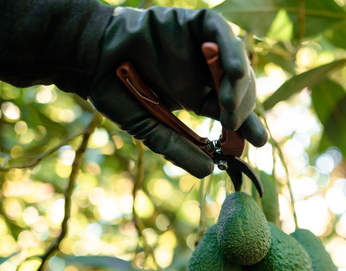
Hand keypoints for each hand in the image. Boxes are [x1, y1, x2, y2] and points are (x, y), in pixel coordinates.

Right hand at [88, 6, 267, 177]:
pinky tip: (232, 72)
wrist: (88, 57)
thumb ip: (177, 146)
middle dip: (243, 107)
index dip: (247, 125)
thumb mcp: (150, 127)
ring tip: (230, 105)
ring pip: (235, 60)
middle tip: (234, 124)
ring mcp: (201, 45)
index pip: (231, 110)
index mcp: (200, 95)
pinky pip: (220, 31)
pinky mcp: (193, 23)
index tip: (257, 142)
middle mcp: (205, 70)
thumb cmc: (116, 91)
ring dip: (239, 83)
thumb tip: (207, 171)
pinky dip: (229, 50)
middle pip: (238, 87)